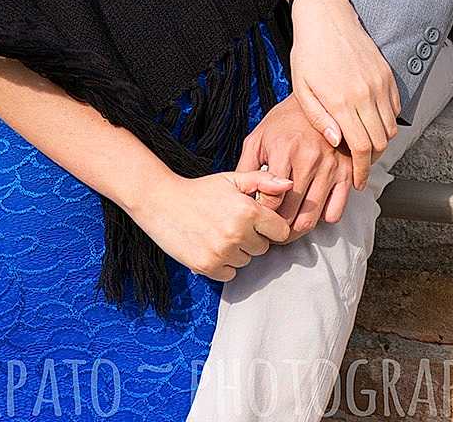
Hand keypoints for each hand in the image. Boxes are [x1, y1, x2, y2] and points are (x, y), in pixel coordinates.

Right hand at [126, 168, 293, 280]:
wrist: (163, 202)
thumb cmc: (201, 190)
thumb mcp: (233, 179)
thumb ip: (263, 180)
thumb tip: (289, 184)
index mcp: (248, 210)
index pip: (280, 231)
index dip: (271, 226)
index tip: (260, 222)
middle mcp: (237, 233)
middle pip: (263, 248)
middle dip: (253, 238)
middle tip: (233, 224)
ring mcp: (222, 252)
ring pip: (246, 261)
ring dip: (238, 251)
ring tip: (220, 233)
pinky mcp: (207, 266)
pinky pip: (229, 274)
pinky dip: (224, 264)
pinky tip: (212, 246)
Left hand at [235, 96, 353, 238]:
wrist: (319, 99)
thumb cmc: (285, 120)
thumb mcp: (258, 138)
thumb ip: (245, 168)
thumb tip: (237, 198)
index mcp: (285, 149)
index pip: (270, 203)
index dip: (261, 216)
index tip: (258, 217)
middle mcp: (310, 159)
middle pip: (290, 215)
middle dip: (277, 229)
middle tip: (271, 229)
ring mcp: (331, 166)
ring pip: (312, 219)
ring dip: (297, 229)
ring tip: (288, 225)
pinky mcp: (348, 170)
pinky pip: (335, 212)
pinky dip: (322, 217)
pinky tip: (313, 207)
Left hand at [289, 0, 398, 190]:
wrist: (326, 17)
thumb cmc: (309, 52)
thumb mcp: (302, 89)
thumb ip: (319, 119)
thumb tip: (336, 143)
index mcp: (342, 101)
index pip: (361, 148)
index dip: (361, 170)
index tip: (357, 181)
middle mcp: (366, 93)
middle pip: (380, 142)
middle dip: (371, 160)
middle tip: (358, 166)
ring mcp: (380, 82)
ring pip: (391, 127)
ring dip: (380, 141)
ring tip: (364, 146)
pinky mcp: (387, 73)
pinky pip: (395, 107)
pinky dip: (387, 121)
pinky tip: (370, 121)